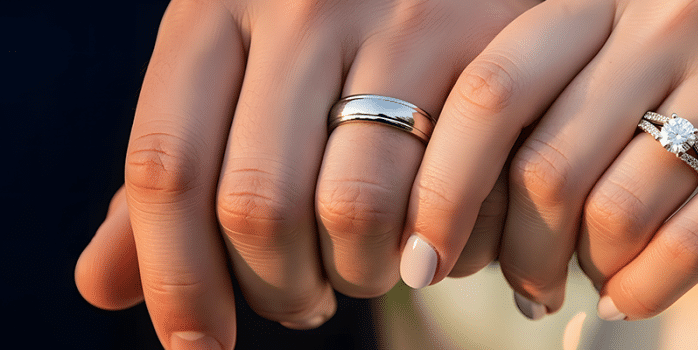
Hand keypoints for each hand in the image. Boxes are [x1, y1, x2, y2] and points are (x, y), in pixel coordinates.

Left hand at [75, 0, 531, 347]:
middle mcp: (298, 3)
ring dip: (354, 277)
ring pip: (353, 206)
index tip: (198, 347)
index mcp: (216, 7)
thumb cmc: (333, 46)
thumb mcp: (240, 83)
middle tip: (301, 306)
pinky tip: (423, 255)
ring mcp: (392, 17)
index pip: (167, 165)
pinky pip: (437, 192)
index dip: (178, 279)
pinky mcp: (474, 42)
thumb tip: (101, 286)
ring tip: (361, 273)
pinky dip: (426, 250)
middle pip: (257, 201)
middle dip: (276, 289)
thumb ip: (181, 174)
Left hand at [401, 0, 697, 320]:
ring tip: (589, 286)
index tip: (424, 254)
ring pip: (617, 209)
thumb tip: (459, 220)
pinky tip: (634, 298)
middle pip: (546, 161)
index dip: (442, 182)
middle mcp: (672, 13)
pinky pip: (695, 236)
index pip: (492, 87)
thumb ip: (557, 113)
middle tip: (519, 292)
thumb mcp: (642, 63)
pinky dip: (647, 287)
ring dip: (586, 272)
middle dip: (515, 252)